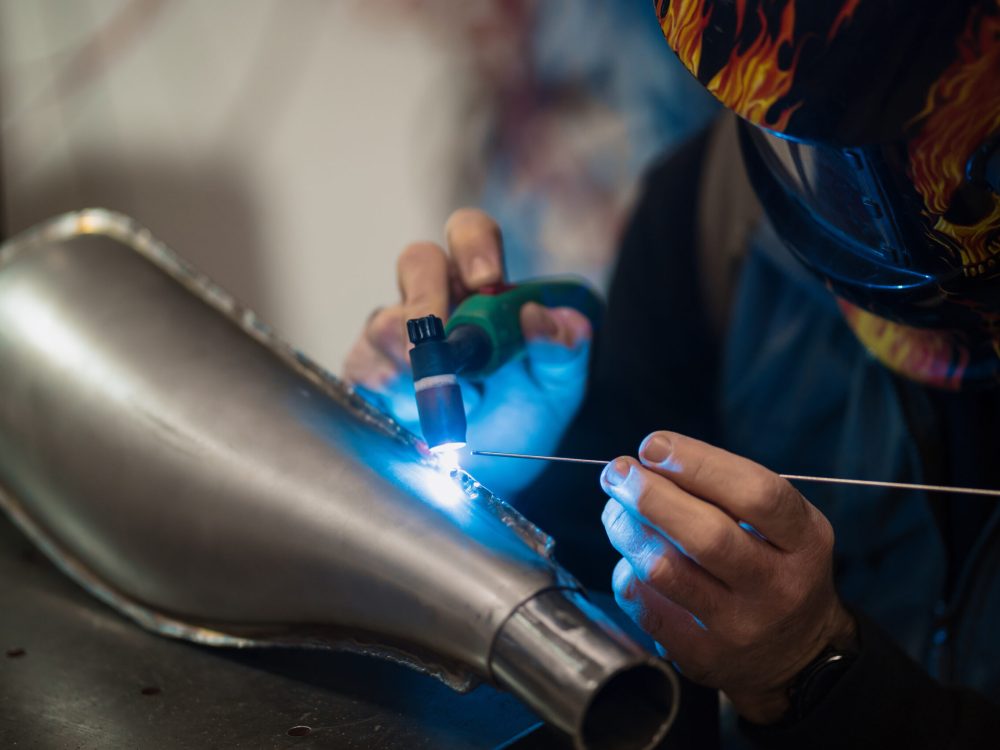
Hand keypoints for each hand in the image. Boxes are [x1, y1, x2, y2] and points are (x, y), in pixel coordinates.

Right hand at [343, 208, 591, 496]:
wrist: (488, 475)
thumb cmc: (521, 416)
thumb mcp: (555, 386)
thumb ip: (562, 350)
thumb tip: (541, 316)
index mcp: (480, 285)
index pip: (469, 233)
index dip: (473, 245)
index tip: (486, 281)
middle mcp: (432, 297)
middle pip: (417, 260)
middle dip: (430, 297)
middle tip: (448, 342)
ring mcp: (392, 333)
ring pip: (385, 322)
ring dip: (420, 367)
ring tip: (452, 408)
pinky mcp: (365, 372)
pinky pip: (364, 370)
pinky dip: (393, 396)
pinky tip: (416, 417)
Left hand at [600, 431, 855, 723]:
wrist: (793, 656)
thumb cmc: (774, 566)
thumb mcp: (783, 525)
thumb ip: (728, 489)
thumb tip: (652, 458)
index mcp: (804, 542)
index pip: (756, 495)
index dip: (698, 463)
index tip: (654, 445)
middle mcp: (776, 587)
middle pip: (706, 535)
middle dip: (649, 494)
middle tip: (618, 471)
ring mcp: (738, 628)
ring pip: (664, 570)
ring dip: (626, 529)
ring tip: (616, 510)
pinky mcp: (700, 657)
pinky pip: (644, 605)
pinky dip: (626, 571)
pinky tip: (630, 557)